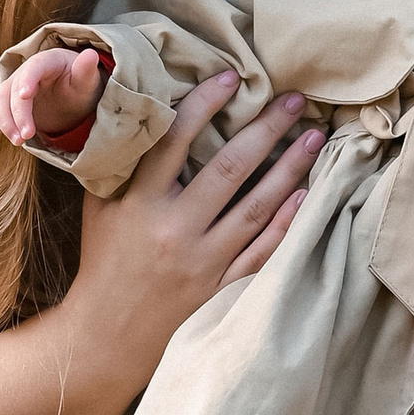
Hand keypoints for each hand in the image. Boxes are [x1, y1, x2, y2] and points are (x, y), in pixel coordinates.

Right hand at [0, 44, 104, 146]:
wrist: (72, 96)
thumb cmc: (81, 85)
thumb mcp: (88, 80)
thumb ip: (86, 70)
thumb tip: (90, 55)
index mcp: (47, 61)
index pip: (34, 67)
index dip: (27, 79)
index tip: (25, 95)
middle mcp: (26, 72)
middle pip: (12, 89)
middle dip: (16, 114)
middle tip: (26, 136)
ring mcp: (14, 86)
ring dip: (3, 121)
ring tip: (18, 141)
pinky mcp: (7, 101)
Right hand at [0, 68, 325, 414]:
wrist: (104, 338)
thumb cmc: (104, 262)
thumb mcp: (100, 208)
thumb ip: (120, 163)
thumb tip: (138, 107)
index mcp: (139, 203)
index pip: (175, 141)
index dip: (205, 104)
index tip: (233, 76)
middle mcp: (174, 230)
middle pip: (230, 169)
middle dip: (266, 129)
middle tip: (294, 98)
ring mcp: (202, 262)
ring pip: (256, 208)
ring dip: (289, 169)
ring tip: (313, 137)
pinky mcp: (221, 289)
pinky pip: (262, 251)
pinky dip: (287, 222)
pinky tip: (306, 194)